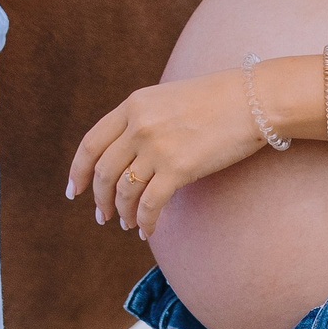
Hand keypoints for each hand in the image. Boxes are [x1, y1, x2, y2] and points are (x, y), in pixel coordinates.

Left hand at [66, 70, 268, 237]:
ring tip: (126, 224)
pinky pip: (150, 204)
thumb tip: (127, 153)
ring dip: (122, 212)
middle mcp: (138, 125)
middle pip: (103, 171)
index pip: (91, 143)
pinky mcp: (178, 169)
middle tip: (101, 216)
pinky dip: (145, 221)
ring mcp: (156, 147)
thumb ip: (142, 120)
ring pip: (124, 190)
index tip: (74, 190)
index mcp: (132, 105)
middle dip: (99, 198)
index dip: (78, 171)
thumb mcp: (166, 98)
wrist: (253, 99)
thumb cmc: (217, 99)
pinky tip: (146, 230)